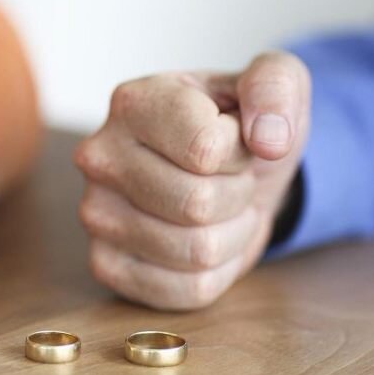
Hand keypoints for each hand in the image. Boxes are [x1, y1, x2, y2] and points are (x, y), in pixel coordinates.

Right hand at [74, 52, 309, 309]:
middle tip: (231, 179)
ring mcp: (95, 214)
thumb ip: (277, 86)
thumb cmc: (243, 126)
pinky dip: (217, 273)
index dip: (241, 153)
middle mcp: (100, 157)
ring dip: (231, 234)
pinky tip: (206, 239)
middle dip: (238, 196)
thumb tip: (270, 138)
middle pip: (198, 205)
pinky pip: (187, 290)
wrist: (227, 172)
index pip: (206, 150)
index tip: (236, 140)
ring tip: (222, 207)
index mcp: (134, 102)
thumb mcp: (275, 84)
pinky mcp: (105, 264)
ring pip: (196, 251)